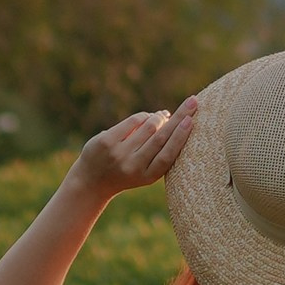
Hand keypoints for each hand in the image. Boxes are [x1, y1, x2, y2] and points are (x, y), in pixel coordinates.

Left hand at [75, 101, 198, 199]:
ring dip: (159, 117)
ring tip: (164, 115)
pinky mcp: (107, 141)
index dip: (180, 136)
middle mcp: (134, 166)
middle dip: (179, 117)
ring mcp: (119, 153)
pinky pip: (132, 121)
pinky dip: (143, 116)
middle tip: (193, 102)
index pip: (168, 154)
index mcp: (148, 176)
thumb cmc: (126, 172)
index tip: (191, 120)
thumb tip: (172, 118)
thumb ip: (158, 151)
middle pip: (160, 137)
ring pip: (147, 127)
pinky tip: (148, 116)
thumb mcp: (144, 171)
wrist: (92, 182)